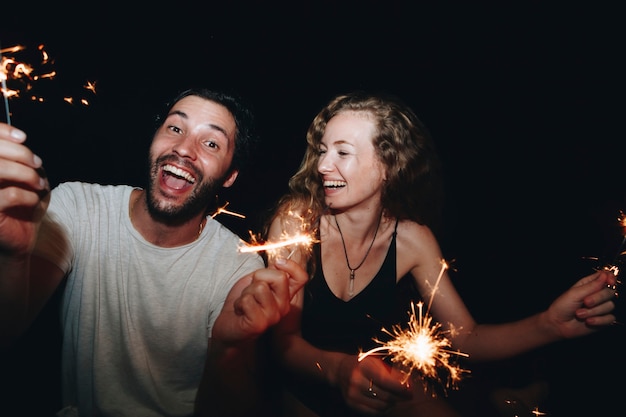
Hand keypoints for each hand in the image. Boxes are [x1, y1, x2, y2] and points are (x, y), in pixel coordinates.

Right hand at [0, 123, 49, 253]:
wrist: (21, 238)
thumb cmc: (23, 206)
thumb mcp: (26, 178)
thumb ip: (21, 159)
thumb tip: (20, 140)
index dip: (1, 133)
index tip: (22, 137)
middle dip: (20, 154)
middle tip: (37, 164)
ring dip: (25, 174)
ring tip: (39, 184)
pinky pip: (8, 196)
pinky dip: (27, 195)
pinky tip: (33, 201)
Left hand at [212, 258, 308, 344]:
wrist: (229, 327)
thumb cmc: (243, 303)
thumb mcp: (257, 282)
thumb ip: (270, 273)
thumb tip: (279, 263)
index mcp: (285, 295)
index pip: (301, 277)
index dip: (292, 266)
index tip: (278, 263)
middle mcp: (283, 306)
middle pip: (280, 277)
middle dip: (260, 276)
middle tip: (252, 288)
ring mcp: (273, 316)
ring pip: (261, 287)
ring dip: (247, 292)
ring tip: (245, 302)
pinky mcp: (259, 324)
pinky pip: (247, 300)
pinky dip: (239, 302)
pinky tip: (240, 311)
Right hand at [337, 355, 412, 414]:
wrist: (340, 370)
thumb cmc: (362, 365)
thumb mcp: (375, 362)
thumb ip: (391, 372)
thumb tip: (408, 383)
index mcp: (363, 367)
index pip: (385, 381)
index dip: (400, 388)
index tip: (410, 390)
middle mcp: (356, 380)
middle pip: (385, 395)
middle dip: (400, 397)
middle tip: (408, 395)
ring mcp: (352, 394)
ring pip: (381, 406)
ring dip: (392, 403)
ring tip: (395, 398)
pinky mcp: (351, 404)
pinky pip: (373, 412)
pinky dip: (383, 409)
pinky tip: (386, 403)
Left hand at [547, 269, 617, 337]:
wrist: (558, 324)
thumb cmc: (562, 307)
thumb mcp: (575, 293)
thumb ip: (591, 286)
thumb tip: (604, 275)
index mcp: (588, 285)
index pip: (605, 277)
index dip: (610, 277)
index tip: (609, 281)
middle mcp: (596, 295)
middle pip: (610, 292)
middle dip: (598, 298)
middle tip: (586, 302)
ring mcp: (600, 308)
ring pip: (609, 306)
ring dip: (593, 311)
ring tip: (579, 313)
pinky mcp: (602, 319)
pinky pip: (610, 318)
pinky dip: (599, 320)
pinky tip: (588, 321)